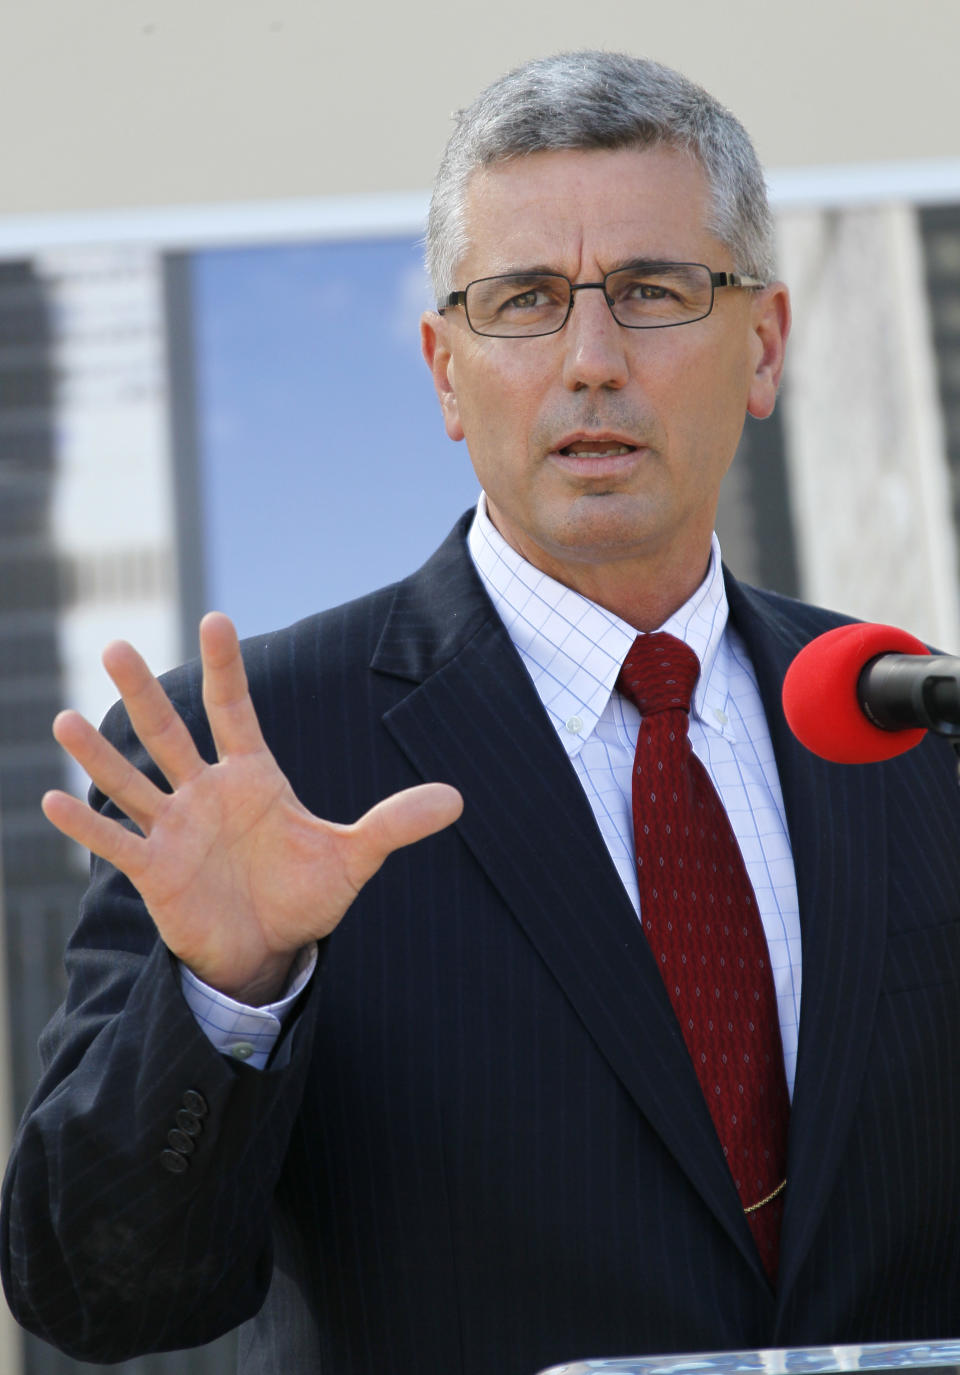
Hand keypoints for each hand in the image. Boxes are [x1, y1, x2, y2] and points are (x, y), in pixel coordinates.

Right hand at [41, 612, 462, 1004]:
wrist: (269, 948)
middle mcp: (206, 792)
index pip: (235, 711)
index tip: (215, 620)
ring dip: (100, 755)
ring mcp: (175, 829)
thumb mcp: (353, 858)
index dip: (225, 668)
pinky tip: (49, 799)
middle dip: (145, 694)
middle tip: (115, 645)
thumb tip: (458, 798)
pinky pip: (116, 843)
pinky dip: (85, 826)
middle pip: (171, 734)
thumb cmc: (305, 894)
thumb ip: (394, 824)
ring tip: (65, 718)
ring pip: (132, 782)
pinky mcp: (155, 870)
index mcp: (253, 777)